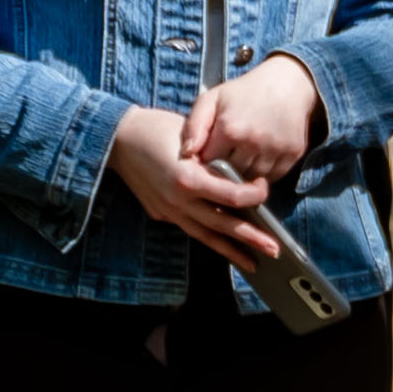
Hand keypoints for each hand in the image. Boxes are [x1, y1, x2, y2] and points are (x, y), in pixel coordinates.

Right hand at [104, 99, 290, 275]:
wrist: (117, 139)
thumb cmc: (158, 129)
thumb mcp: (192, 135)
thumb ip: (215, 158)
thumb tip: (242, 176)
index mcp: (188, 178)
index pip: (232, 197)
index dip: (254, 195)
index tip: (264, 188)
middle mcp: (178, 200)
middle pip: (223, 225)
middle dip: (251, 239)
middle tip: (275, 250)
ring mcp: (169, 211)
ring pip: (206, 236)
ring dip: (232, 251)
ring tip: (253, 263)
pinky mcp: (162, 214)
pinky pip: (191, 230)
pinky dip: (210, 239)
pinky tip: (225, 247)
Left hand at [183, 51, 326, 191]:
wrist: (286, 83)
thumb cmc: (243, 92)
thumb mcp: (212, 99)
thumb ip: (194, 125)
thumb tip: (186, 154)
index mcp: (230, 128)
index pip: (209, 163)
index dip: (206, 160)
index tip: (209, 153)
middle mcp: (253, 141)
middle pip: (231, 174)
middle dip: (226, 169)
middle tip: (226, 157)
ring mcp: (275, 149)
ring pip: (252, 179)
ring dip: (245, 174)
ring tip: (242, 157)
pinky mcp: (292, 154)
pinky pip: (273, 177)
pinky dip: (265, 173)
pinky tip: (260, 157)